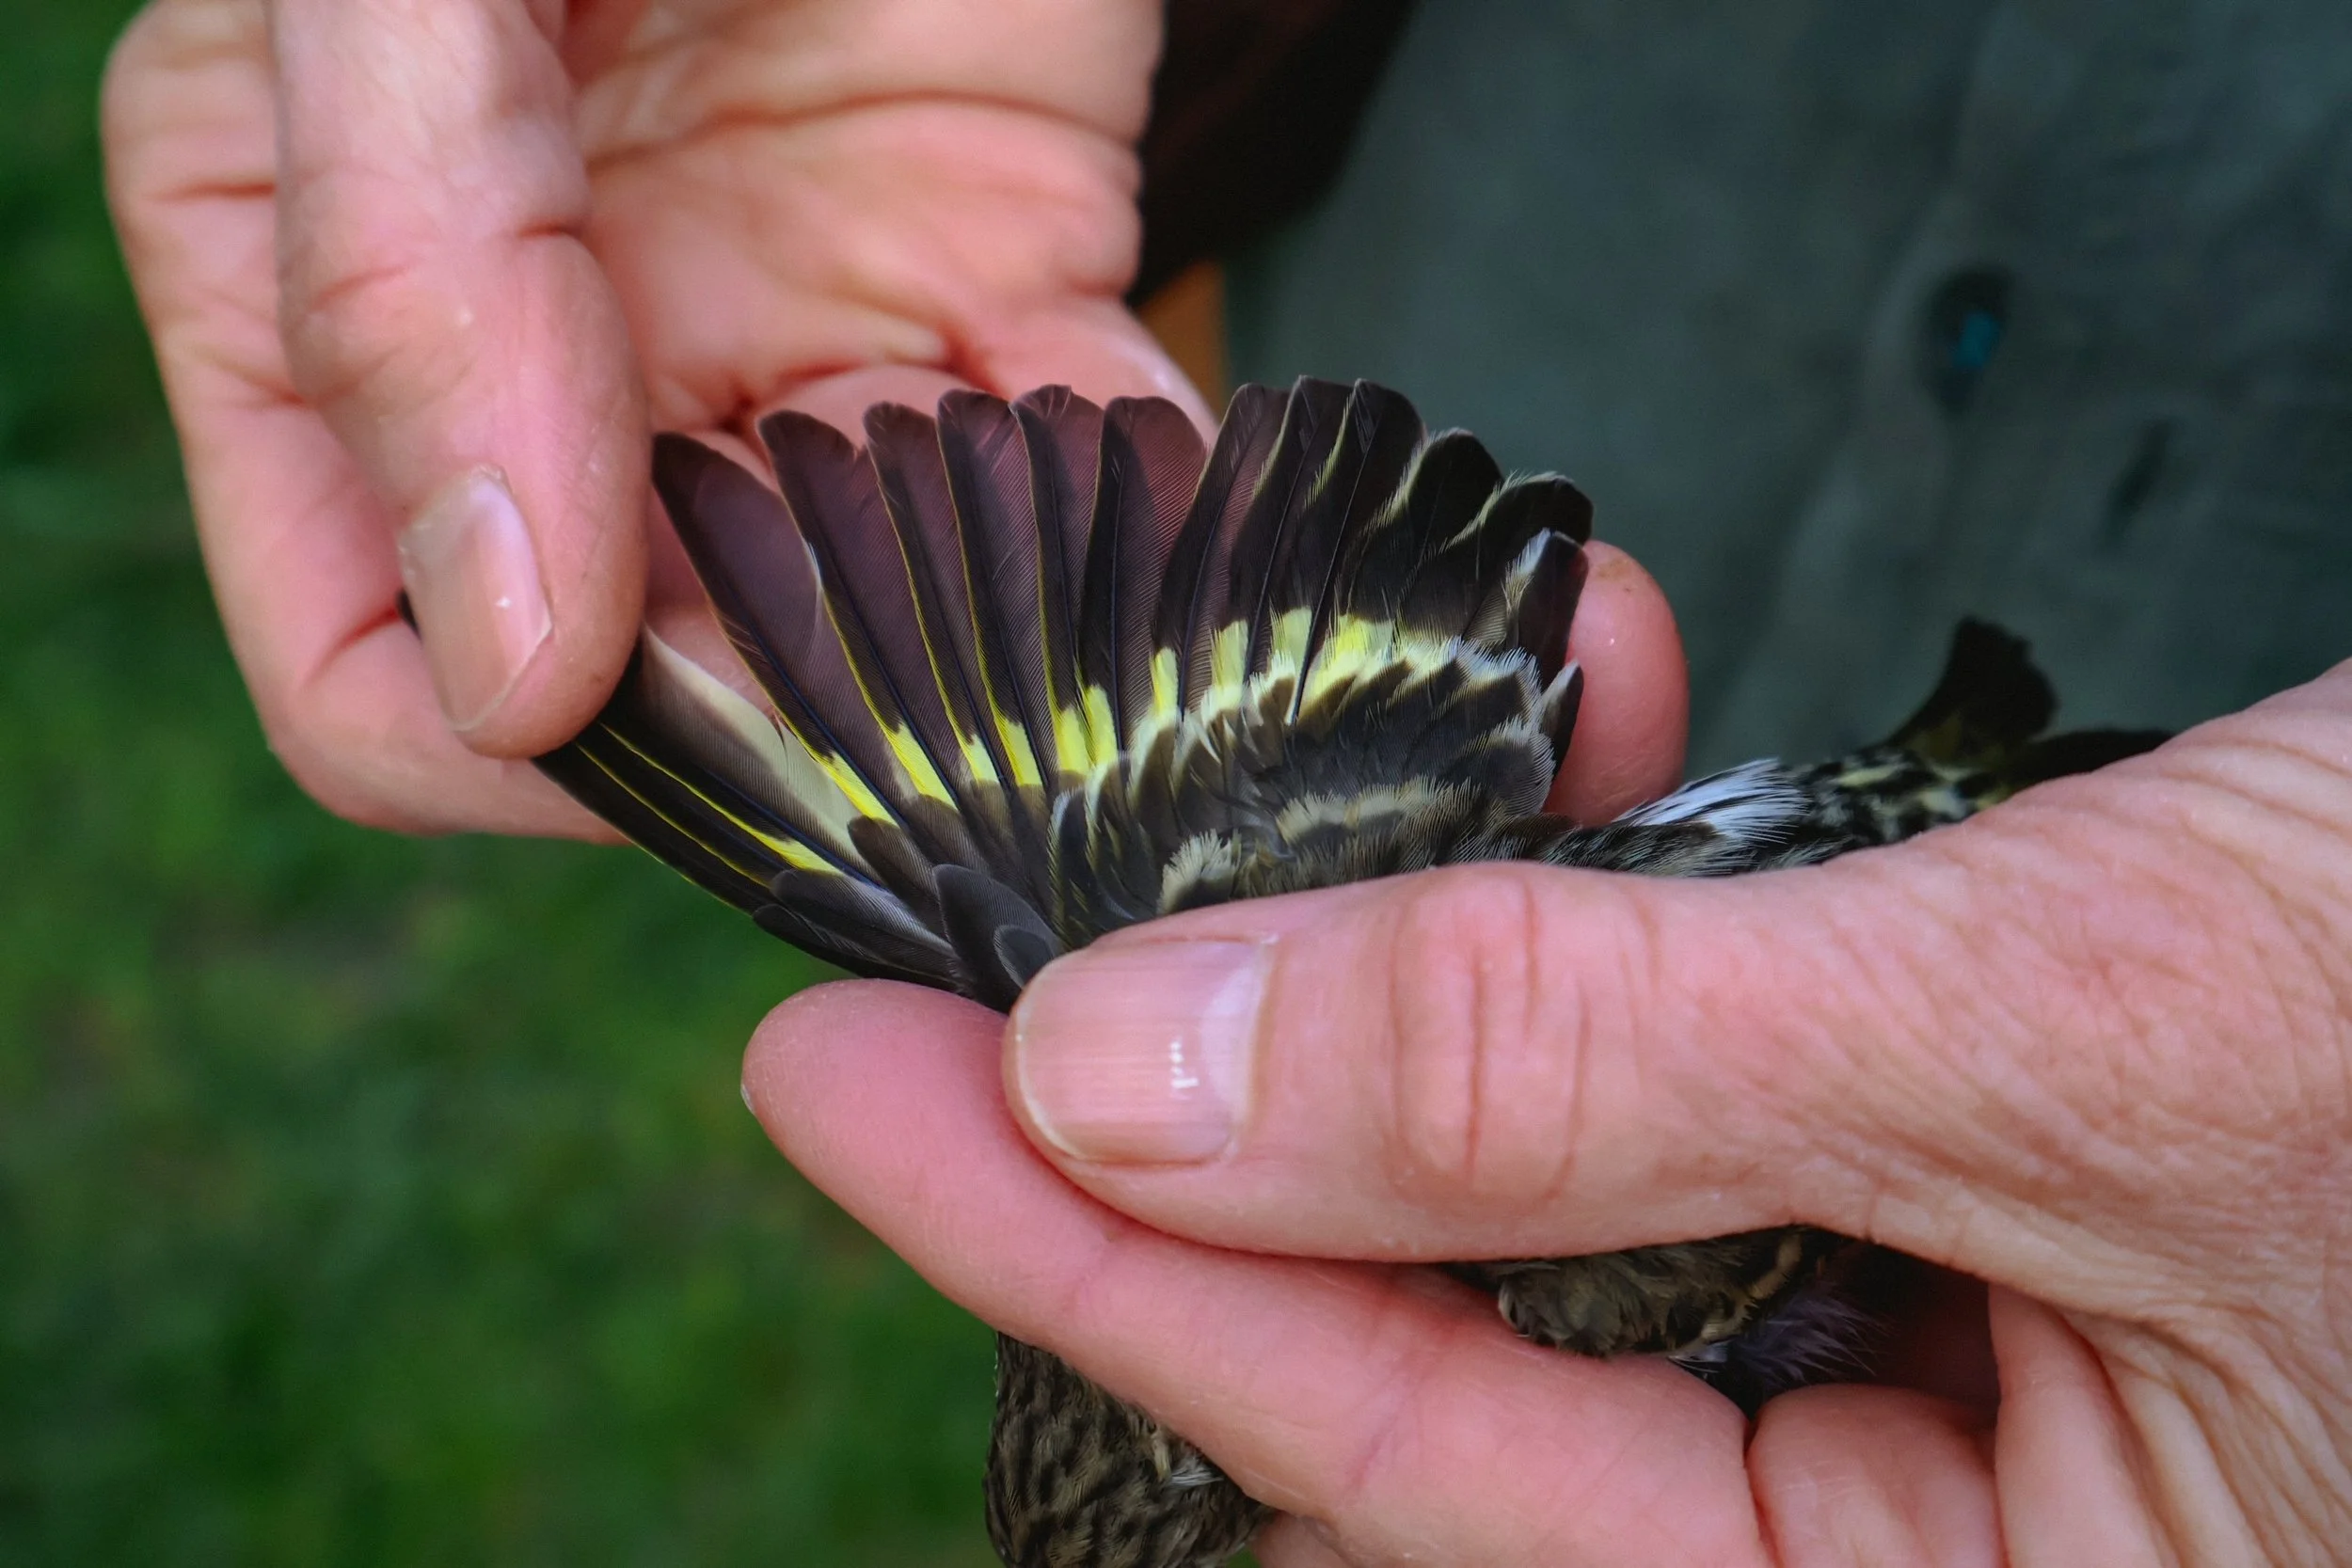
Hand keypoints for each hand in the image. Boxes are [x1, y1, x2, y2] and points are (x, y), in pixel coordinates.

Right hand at [104, 0, 1196, 833]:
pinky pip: (1057, 487)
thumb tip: (511, 661)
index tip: (686, 705)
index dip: (523, 741)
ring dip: (986, 685)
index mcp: (324, 317)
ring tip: (1095, 702)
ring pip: (878, 631)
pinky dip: (1135, 554)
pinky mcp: (978, 290)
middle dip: (789, 739)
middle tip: (944, 744)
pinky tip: (1197, 591)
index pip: (380, 679)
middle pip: (654, 694)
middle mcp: (557, 375)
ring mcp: (771, 350)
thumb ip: (405, 270)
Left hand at [748, 647, 2351, 1563]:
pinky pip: (1711, 1086)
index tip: (843, 1077)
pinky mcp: (1983, 1179)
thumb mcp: (2086, 1044)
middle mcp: (1948, 1536)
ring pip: (1565, 1201)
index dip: (1083, 1254)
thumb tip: (1145, 1075)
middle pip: (1455, 1345)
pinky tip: (1576, 770)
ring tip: (1241, 829)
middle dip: (1224, 1130)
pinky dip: (1616, 927)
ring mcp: (1960, 1357)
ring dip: (1421, 994)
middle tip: (967, 965)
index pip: (1403, 1468)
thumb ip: (1591, 1086)